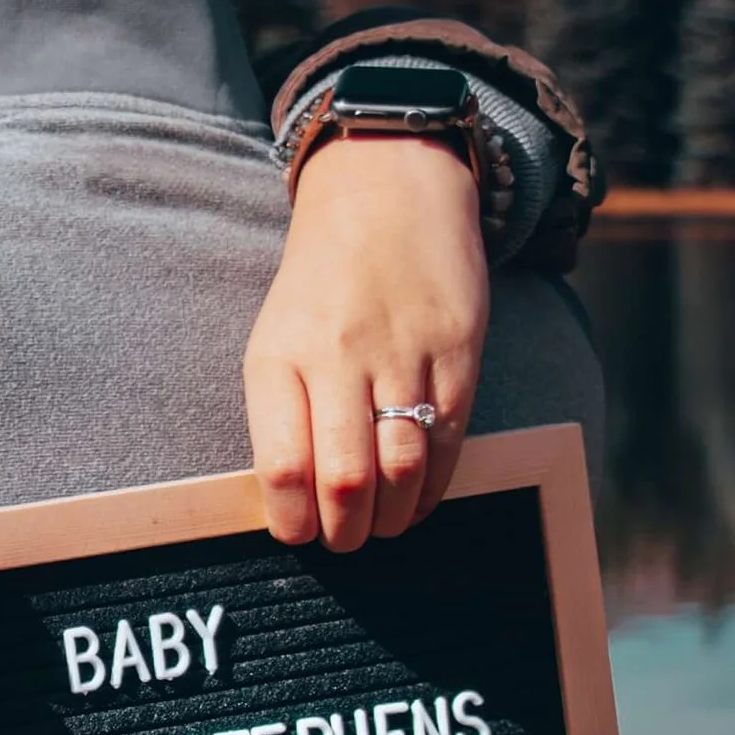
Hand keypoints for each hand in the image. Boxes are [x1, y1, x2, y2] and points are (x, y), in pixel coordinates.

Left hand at [244, 134, 487, 552]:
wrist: (387, 193)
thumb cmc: (322, 283)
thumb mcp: (277, 337)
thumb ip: (282, 412)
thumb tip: (294, 502)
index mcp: (279, 357)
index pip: (281, 467)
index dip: (291, 520)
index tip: (298, 532)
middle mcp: (338, 356)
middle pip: (345, 479)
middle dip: (345, 534)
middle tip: (345, 542)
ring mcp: (402, 353)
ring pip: (402, 468)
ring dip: (392, 519)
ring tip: (381, 527)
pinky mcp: (458, 351)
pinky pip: (450, 442)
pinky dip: (433, 488)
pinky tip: (419, 500)